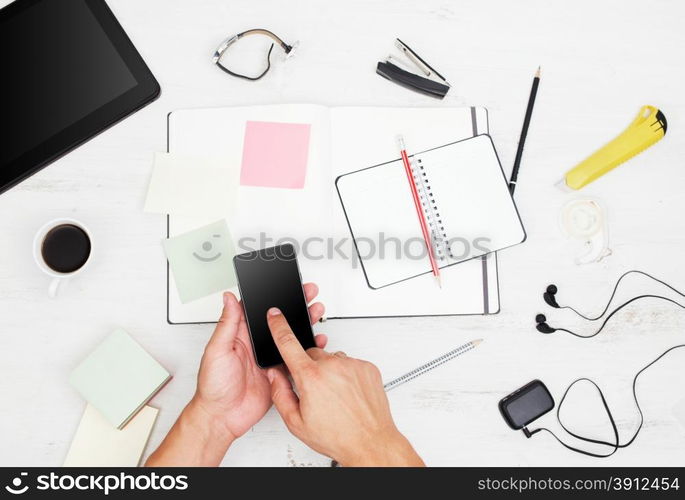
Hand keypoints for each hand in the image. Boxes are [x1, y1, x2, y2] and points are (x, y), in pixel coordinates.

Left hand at [146, 284, 325, 465]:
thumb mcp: (216, 350)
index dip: (273, 295)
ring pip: (290, 337)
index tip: (286, 284)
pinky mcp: (279, 374)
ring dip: (304, 324)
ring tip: (316, 312)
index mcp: (240, 334)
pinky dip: (307, 350)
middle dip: (295, 305)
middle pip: (279, 320)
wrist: (222, 418)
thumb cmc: (213, 386)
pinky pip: (296, 359)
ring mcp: (268, 359)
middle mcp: (255, 344)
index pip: (258, 309)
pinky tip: (316, 342)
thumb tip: (228, 298)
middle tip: (309, 293)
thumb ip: (226, 324)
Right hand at [265, 308, 423, 466]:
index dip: (278, 326)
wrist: (370, 443)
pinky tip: (347, 393)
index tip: (275, 315)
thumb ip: (280, 394)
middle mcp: (332, 366)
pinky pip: (350, 363)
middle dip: (308, 367)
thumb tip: (274, 376)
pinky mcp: (367, 367)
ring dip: (329, 371)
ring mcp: (352, 365)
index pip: (288, 343)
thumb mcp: (296, 422)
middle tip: (314, 390)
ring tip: (334, 395)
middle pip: (311, 354)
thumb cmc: (337, 436)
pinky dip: (346, 374)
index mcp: (310, 378)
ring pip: (332, 359)